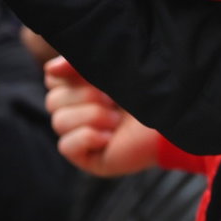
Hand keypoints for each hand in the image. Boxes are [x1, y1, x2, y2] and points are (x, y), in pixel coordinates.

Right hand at [44, 55, 159, 177]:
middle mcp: (78, 110)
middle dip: (86, 97)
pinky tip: (110, 138)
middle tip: (113, 100)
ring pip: (58, 122)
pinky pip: (65, 146)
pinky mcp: (88, 158)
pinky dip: (87, 138)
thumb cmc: (144, 89)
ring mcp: (82, 135)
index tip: (95, 75)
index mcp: (81, 86)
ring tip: (117, 120)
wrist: (172, 118)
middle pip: (53, 101)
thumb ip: (77, 62)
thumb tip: (49, 69)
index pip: (52, 79)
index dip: (71, 77)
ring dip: (92, 117)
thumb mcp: (108, 67)